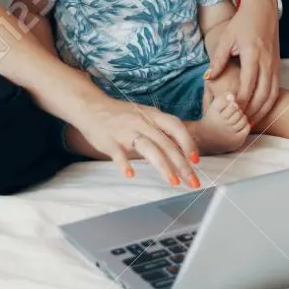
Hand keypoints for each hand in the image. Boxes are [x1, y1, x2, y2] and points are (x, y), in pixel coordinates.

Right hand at [74, 96, 200, 187]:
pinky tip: (131, 175)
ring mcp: (126, 132)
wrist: (91, 106)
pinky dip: (125, 165)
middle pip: (167, 144)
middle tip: (193, 181)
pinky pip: (119, 154)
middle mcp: (142, 122)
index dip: (188, 143)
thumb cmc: (121, 115)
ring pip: (149, 149)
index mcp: (153, 115)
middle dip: (182, 165)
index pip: (176, 127)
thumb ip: (161, 130)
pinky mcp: (110, 142)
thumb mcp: (145, 116)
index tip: (196, 160)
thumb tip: (182, 146)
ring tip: (173, 182)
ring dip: (163, 166)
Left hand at [205, 0, 279, 121]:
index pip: (247, 85)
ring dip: (261, 110)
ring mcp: (274, 64)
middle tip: (238, 123)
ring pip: (271, 94)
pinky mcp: (278, 66)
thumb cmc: (242, 23)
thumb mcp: (227, 38)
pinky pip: (276, 89)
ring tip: (249, 122)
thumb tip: (208, 78)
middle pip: (261, 94)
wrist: (263, 10)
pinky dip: (269, 103)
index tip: (230, 112)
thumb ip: (218, 59)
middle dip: (250, 111)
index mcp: (252, 54)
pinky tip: (260, 111)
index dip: (239, 102)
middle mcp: (266, 61)